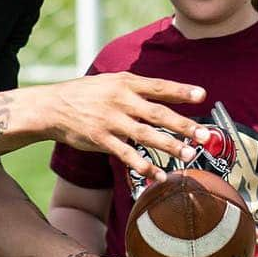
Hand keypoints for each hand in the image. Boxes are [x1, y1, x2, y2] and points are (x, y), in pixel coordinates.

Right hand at [43, 72, 208, 179]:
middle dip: (183, 124)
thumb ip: (137, 87)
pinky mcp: (101, 140)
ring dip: (169, 146)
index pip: (159, 86)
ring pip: (145, 135)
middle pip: (157, 113)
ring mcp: (110, 121)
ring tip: (189, 155)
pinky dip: (144, 166)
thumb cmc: (87, 93)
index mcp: (126, 83)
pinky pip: (126, 155)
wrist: (53, 107)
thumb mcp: (112, 81)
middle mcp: (120, 100)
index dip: (181, 91)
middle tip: (204, 134)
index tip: (202, 96)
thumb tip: (167, 91)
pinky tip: (159, 175)